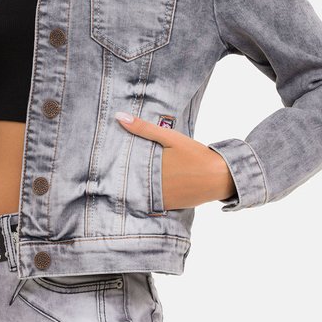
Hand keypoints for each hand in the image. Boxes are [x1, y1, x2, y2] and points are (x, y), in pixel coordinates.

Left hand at [114, 111, 236, 207]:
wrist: (220, 176)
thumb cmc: (195, 154)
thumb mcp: (170, 138)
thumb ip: (144, 128)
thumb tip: (119, 117)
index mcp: (150, 169)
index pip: (122, 170)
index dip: (111, 168)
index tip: (101, 163)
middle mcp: (153, 186)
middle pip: (130, 182)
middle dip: (120, 178)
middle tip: (108, 172)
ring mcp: (162, 198)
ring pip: (140, 194)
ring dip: (133, 188)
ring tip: (119, 182)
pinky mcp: (170, 205)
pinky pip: (152, 202)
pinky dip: (147, 197)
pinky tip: (143, 190)